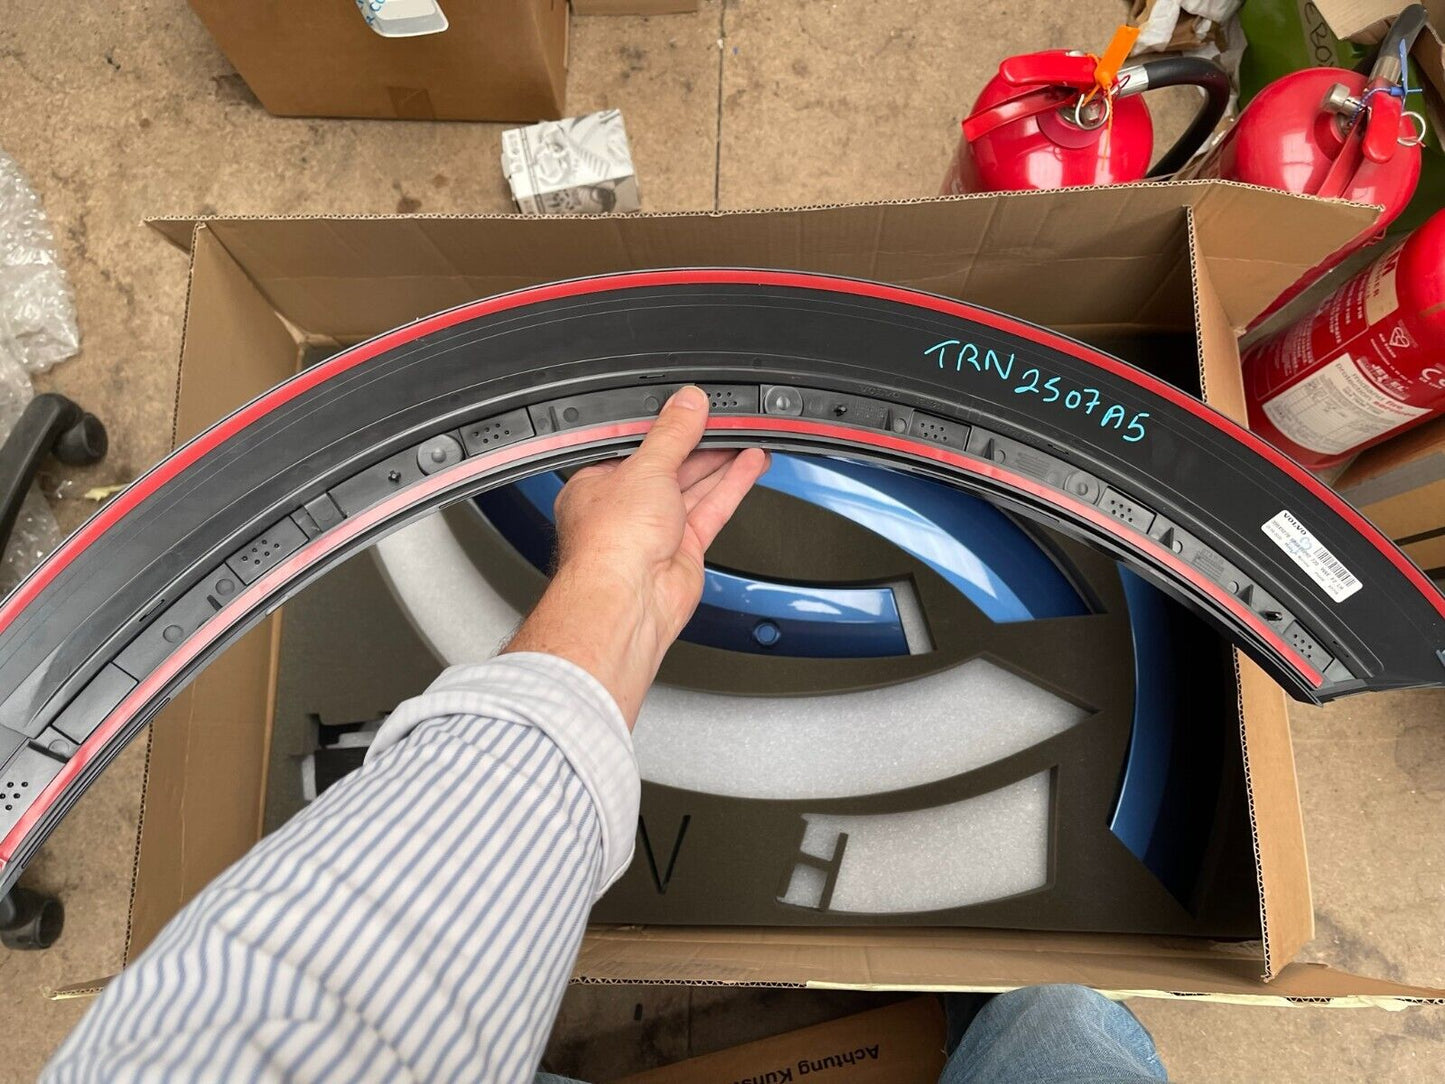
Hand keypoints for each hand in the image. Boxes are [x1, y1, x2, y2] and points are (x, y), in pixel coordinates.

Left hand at [503, 386, 768, 724]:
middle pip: (671, 465)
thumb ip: (672, 433)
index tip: (696, 408)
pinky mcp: (683, 549)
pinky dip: (731, 485)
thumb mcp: (644, 468)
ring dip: (722, 461)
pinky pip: (711, 509)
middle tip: (729, 419)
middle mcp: (625, 508)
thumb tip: (687, 403)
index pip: (639, 445)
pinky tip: (749, 464)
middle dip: (701, 442)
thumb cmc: (610, 545)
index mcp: (598, 484)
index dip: (669, 426)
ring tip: (748, 435)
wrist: (628, 601)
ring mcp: (656, 531)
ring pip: (694, 487)